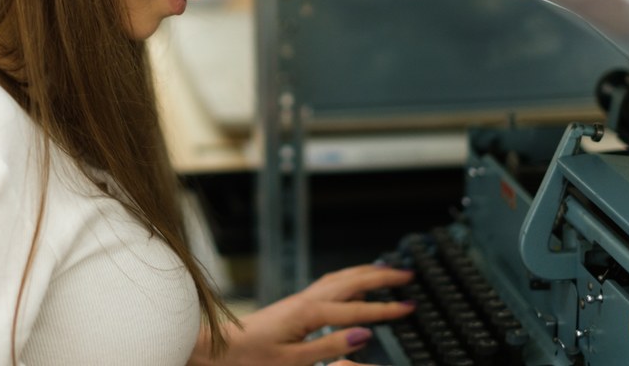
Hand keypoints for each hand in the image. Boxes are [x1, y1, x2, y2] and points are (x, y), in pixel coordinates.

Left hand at [190, 264, 414, 365]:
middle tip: (409, 273)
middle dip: (382, 276)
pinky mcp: (295, 304)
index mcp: (310, 313)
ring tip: (388, 271)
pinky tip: (352, 282)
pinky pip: (329, 283)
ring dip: (366, 272)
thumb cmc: (250, 358)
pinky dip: (348, 277)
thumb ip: (330, 346)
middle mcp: (307, 300)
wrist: (219, 349)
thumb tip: (363, 334)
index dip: (386, 309)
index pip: (357, 309)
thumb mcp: (293, 362)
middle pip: (352, 280)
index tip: (410, 307)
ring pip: (340, 277)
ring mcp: (300, 299)